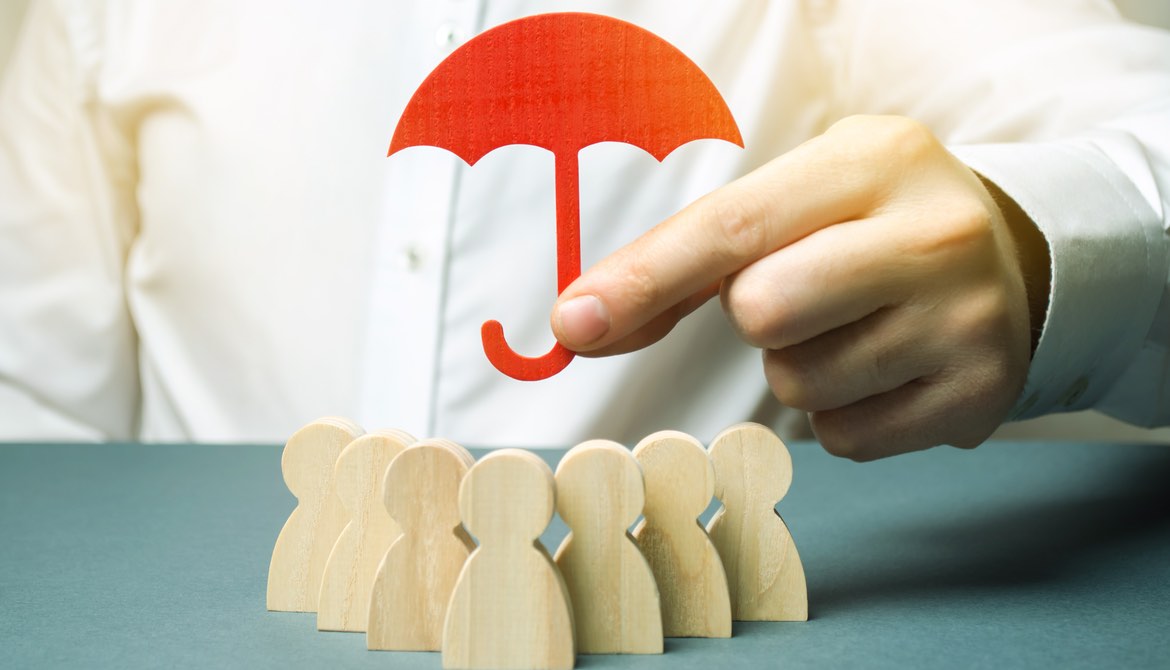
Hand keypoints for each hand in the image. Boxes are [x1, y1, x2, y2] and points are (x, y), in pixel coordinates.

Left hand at [551, 115, 1042, 459]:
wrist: (1012, 262)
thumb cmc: (870, 226)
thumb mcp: (801, 198)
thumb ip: (693, 255)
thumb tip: (583, 320)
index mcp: (874, 160)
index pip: (734, 226)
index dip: (645, 278)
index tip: (575, 322)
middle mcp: (933, 234)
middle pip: (763, 310)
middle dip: (755, 316)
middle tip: (803, 291)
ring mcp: (966, 319)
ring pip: (800, 385)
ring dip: (802, 367)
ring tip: (857, 327)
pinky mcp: (979, 395)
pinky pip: (843, 439)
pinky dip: (841, 415)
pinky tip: (886, 370)